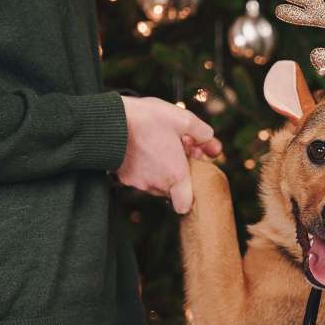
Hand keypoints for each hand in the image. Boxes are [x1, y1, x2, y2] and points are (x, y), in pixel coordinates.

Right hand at [117, 97, 221, 213]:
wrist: (110, 120)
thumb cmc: (147, 119)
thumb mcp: (183, 119)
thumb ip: (203, 133)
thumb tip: (213, 145)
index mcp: (175, 174)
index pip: (184, 205)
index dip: (189, 194)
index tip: (189, 175)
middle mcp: (156, 184)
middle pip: (171, 189)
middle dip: (176, 172)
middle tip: (176, 150)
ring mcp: (138, 182)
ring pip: (155, 183)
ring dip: (160, 170)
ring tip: (158, 145)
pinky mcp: (124, 177)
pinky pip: (140, 177)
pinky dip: (144, 167)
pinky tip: (143, 148)